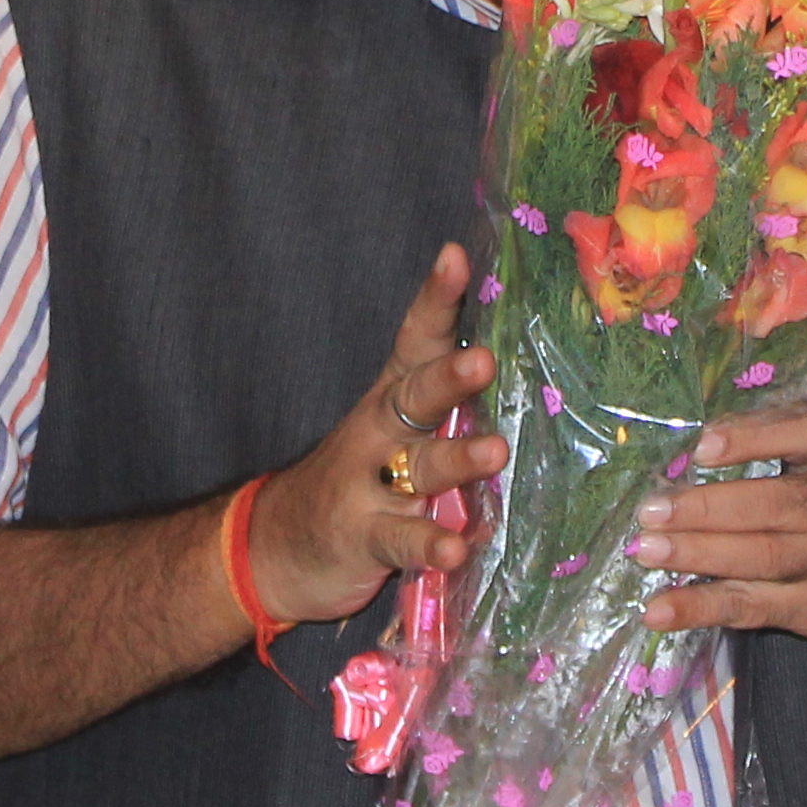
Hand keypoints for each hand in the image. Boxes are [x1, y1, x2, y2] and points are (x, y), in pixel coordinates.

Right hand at [237, 248, 508, 626]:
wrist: (276, 546)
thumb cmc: (359, 478)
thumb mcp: (396, 431)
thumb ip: (447, 403)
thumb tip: (530, 365)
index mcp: (394, 397)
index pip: (416, 339)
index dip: (435, 299)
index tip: (455, 257)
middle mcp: (381, 431)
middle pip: (415, 395)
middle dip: (449, 376)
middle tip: (483, 360)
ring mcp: (369, 485)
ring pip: (419, 466)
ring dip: (457, 457)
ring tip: (495, 451)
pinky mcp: (364, 538)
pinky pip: (401, 540)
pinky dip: (429, 543)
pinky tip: (456, 549)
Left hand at [622, 409, 806, 653]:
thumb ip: (788, 437)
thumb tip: (706, 439)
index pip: (806, 436)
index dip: (754, 439)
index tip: (704, 447)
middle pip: (774, 507)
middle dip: (707, 509)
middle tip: (651, 509)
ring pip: (759, 559)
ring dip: (695, 555)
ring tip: (645, 549)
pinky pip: (753, 607)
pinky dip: (703, 609)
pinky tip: (659, 610)